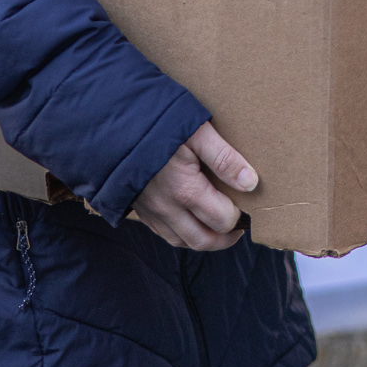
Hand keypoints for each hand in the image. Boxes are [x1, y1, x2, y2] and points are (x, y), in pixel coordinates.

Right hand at [134, 120, 255, 250]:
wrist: (116, 125)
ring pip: (182, 241)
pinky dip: (182, 233)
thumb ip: (225, 159)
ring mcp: (151, 212)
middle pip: (203, 241)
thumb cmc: (159, 124)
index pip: (222, 221)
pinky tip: (190, 219)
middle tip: (239, 225)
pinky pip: (164, 233)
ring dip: (203, 238)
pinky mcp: (140, 209)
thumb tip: (251, 183)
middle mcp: (167, 209)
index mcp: (186, 191)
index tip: (247, 206)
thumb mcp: (198, 133)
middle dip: (225, 238)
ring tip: (217, 224)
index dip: (240, 217)